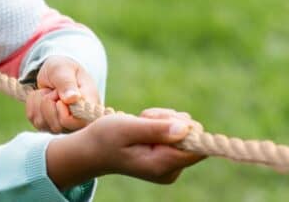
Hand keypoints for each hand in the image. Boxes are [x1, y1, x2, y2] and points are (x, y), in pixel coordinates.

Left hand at [26, 55, 100, 132]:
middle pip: (57, 126)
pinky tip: (42, 95)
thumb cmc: (63, 69)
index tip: (58, 93)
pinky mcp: (48, 125)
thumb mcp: (64, 69)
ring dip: (39, 102)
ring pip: (43, 124)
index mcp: (89, 108)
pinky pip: (33, 119)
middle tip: (54, 90)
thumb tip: (72, 99)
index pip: (75, 123)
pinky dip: (32, 103)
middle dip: (48, 102)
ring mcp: (63, 126)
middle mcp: (79, 122)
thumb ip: (67, 83)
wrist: (54, 72)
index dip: (61, 109)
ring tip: (50, 92)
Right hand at [47, 108, 204, 188]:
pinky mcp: (168, 159)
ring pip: (186, 133)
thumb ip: (155, 129)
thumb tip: (187, 130)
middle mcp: (170, 170)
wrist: (92, 150)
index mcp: (161, 165)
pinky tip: (144, 126)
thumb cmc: (105, 137)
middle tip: (144, 118)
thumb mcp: (126, 128)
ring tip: (141, 122)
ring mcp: (170, 167)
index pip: (196, 148)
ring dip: (164, 120)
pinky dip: (162, 125)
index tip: (161, 119)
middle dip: (171, 120)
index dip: (185, 127)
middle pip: (192, 137)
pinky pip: (178, 136)